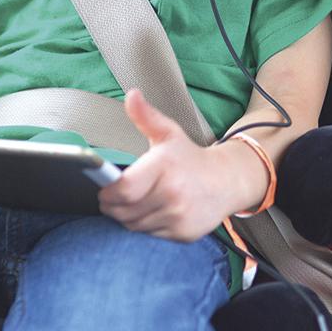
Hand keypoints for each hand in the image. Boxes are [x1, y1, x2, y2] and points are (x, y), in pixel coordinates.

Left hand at [98, 89, 254, 241]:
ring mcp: (178, 215)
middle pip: (124, 211)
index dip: (108, 192)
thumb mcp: (169, 133)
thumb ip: (146, 116)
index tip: (105, 188)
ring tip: (138, 202)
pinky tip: (155, 211)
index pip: (124, 189)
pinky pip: (149, 234)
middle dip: (114, 205)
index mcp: (165, 167)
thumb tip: (131, 96)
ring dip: (129, 216)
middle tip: (119, 196)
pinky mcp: (182, 233)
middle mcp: (172, 194)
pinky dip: (146, 226)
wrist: (226, 181)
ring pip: (134, 225)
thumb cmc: (190, 158)